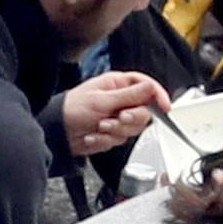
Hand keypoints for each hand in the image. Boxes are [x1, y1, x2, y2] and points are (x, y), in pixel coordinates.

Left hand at [52, 68, 173, 157]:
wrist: (58, 132)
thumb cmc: (72, 108)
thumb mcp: (102, 100)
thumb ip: (129, 96)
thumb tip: (151, 87)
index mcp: (119, 84)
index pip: (148, 87)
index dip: (159, 96)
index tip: (165, 107)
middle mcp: (122, 100)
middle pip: (145, 111)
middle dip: (131, 118)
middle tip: (119, 117)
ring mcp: (118, 117)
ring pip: (133, 128)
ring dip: (116, 130)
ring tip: (99, 126)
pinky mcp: (113, 133)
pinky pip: (120, 139)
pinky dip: (107, 139)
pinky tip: (94, 134)